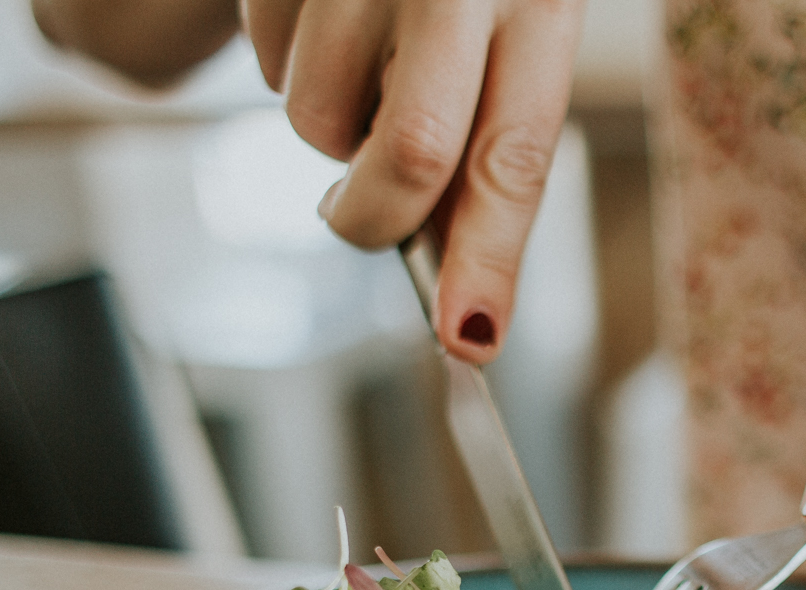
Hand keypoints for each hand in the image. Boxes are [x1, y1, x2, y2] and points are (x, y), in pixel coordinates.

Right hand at [243, 0, 585, 361]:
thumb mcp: (517, 23)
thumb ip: (489, 137)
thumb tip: (455, 277)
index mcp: (537, 0)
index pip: (513, 159)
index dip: (488, 261)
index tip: (469, 339)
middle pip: (408, 156)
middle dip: (375, 219)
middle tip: (359, 216)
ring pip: (318, 121)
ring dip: (331, 132)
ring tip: (364, 65)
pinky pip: (268, 62)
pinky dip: (292, 68)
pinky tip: (327, 18)